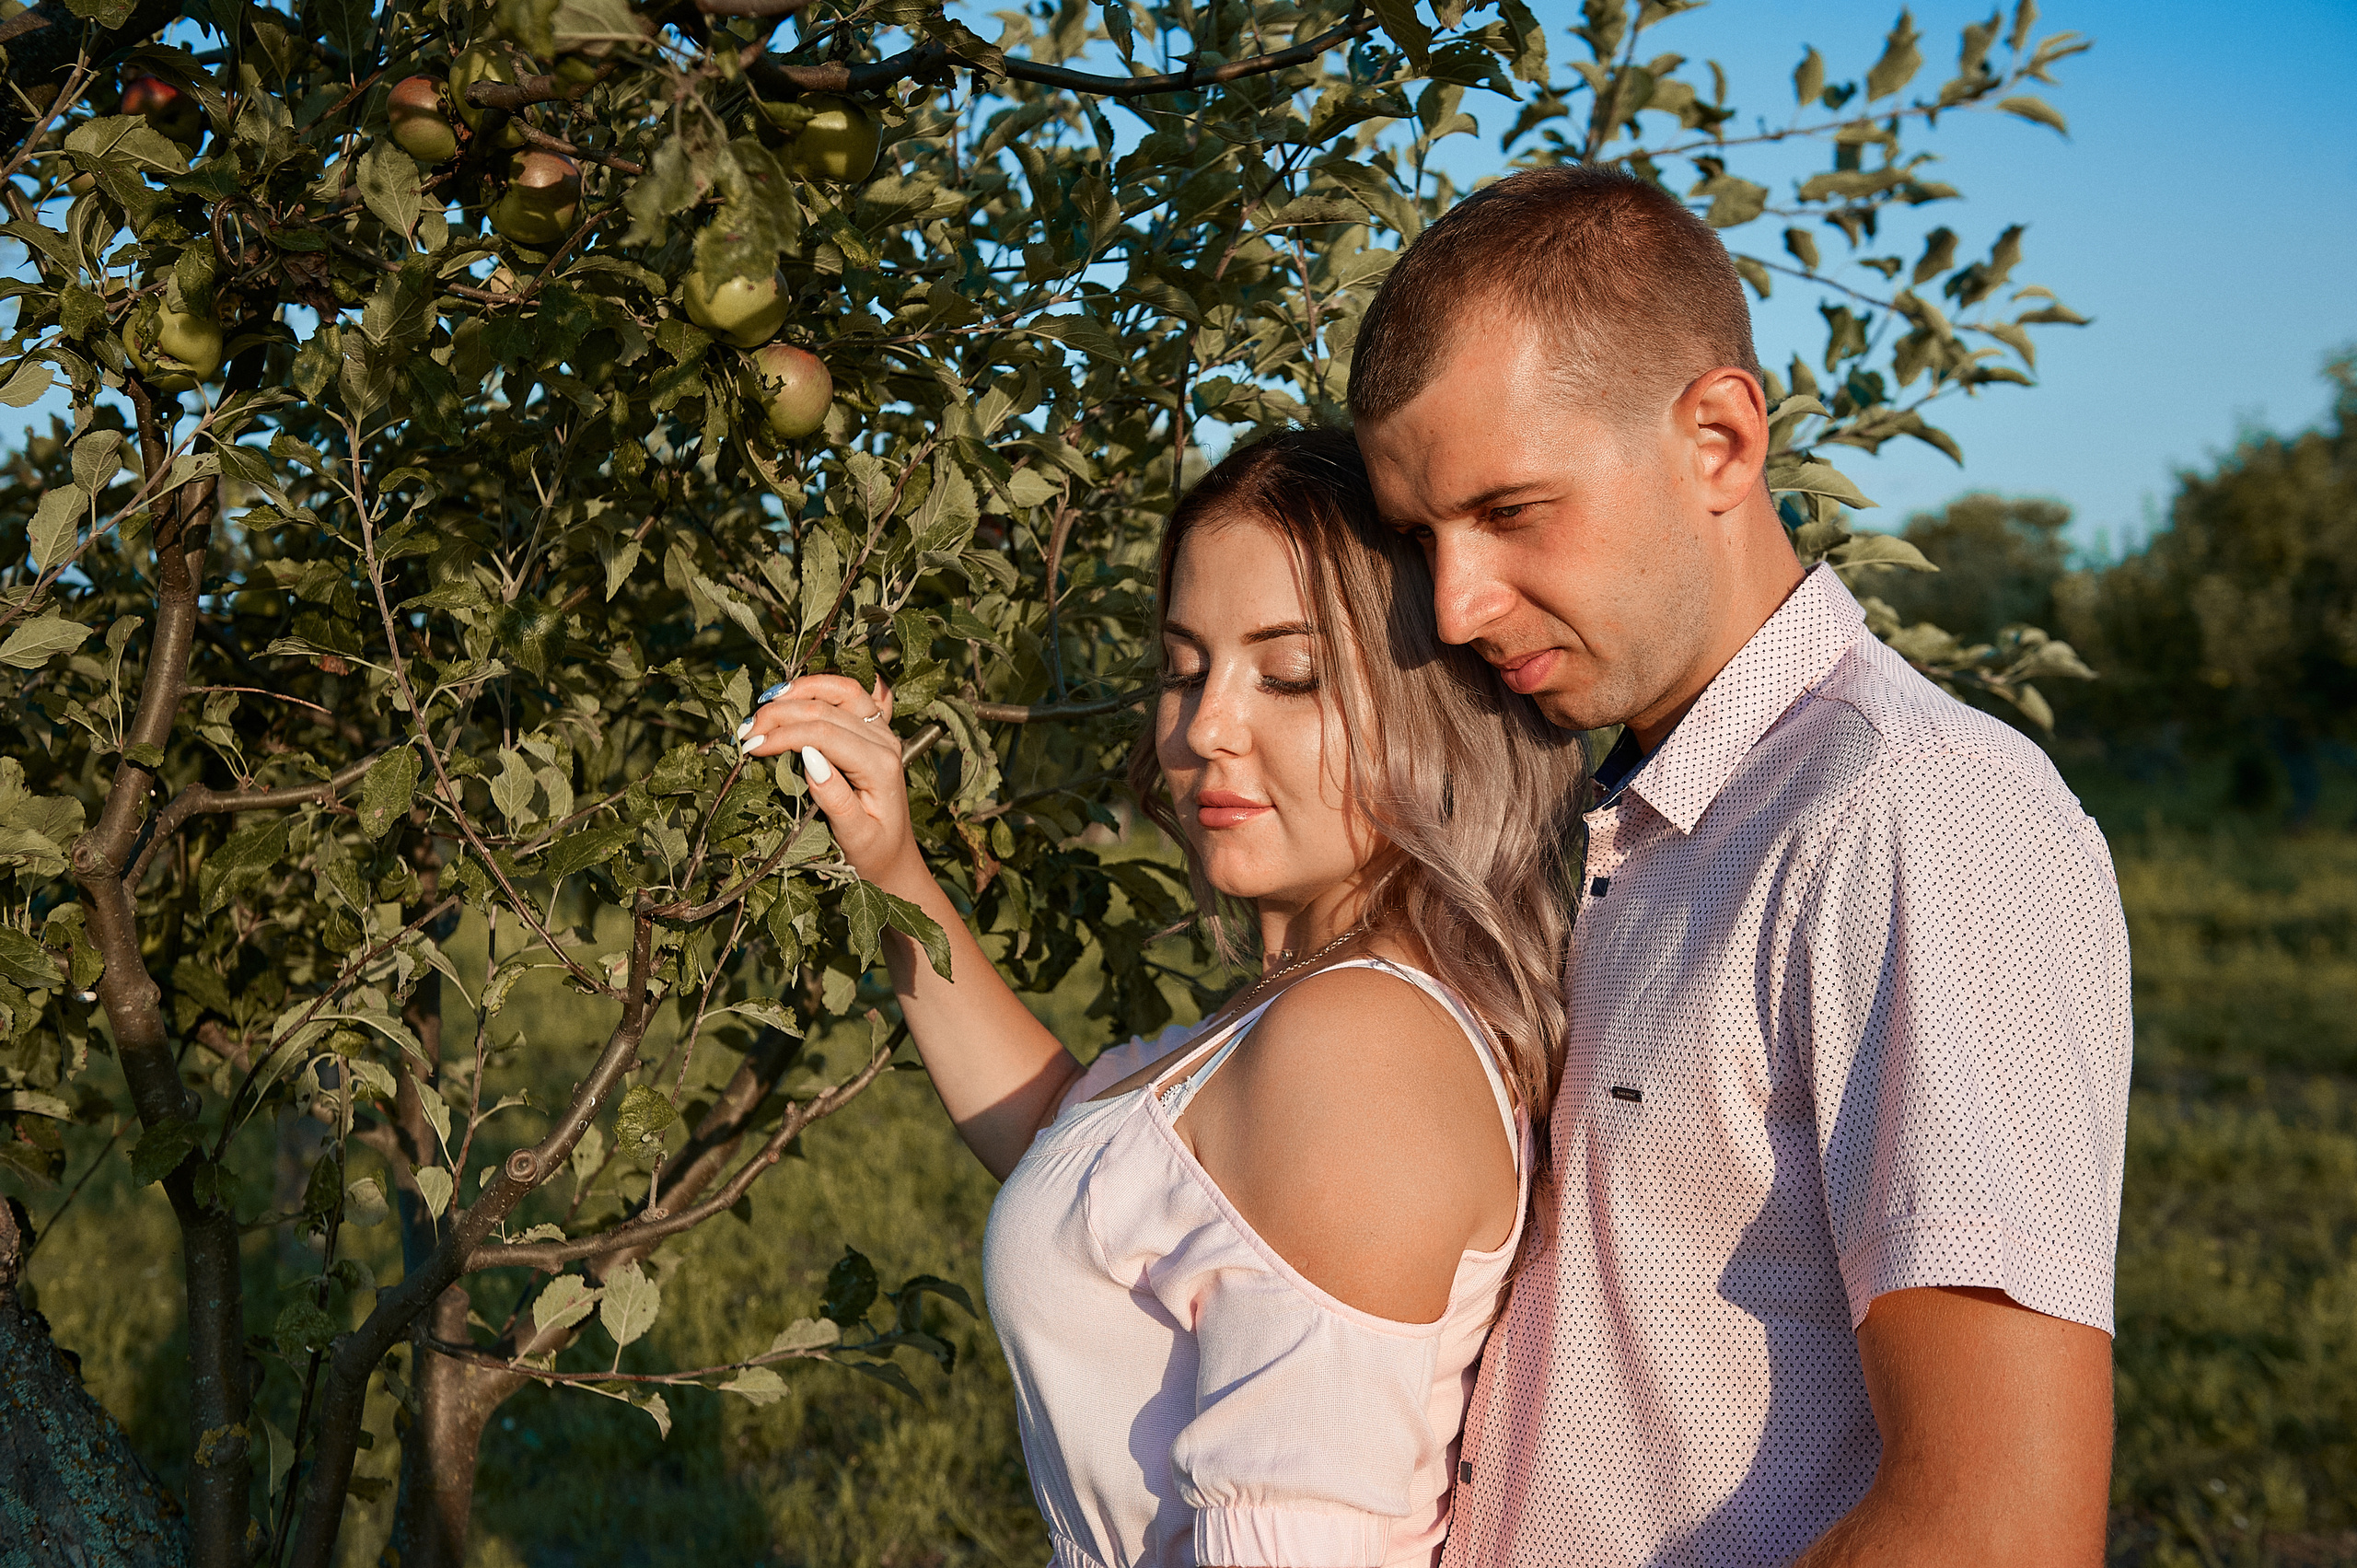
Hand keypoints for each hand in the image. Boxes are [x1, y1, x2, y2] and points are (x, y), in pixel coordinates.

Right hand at [737, 674, 917, 881]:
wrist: (894, 855)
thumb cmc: (873, 851)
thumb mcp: (855, 836)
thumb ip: (835, 799)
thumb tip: (809, 757)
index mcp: (880, 765)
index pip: (824, 733)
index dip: (783, 734)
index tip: (749, 746)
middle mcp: (885, 741)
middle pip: (826, 708)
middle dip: (780, 713)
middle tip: (744, 729)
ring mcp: (882, 730)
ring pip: (841, 691)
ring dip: (799, 690)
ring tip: (763, 703)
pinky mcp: (876, 729)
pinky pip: (853, 694)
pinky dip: (823, 685)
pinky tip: (797, 688)